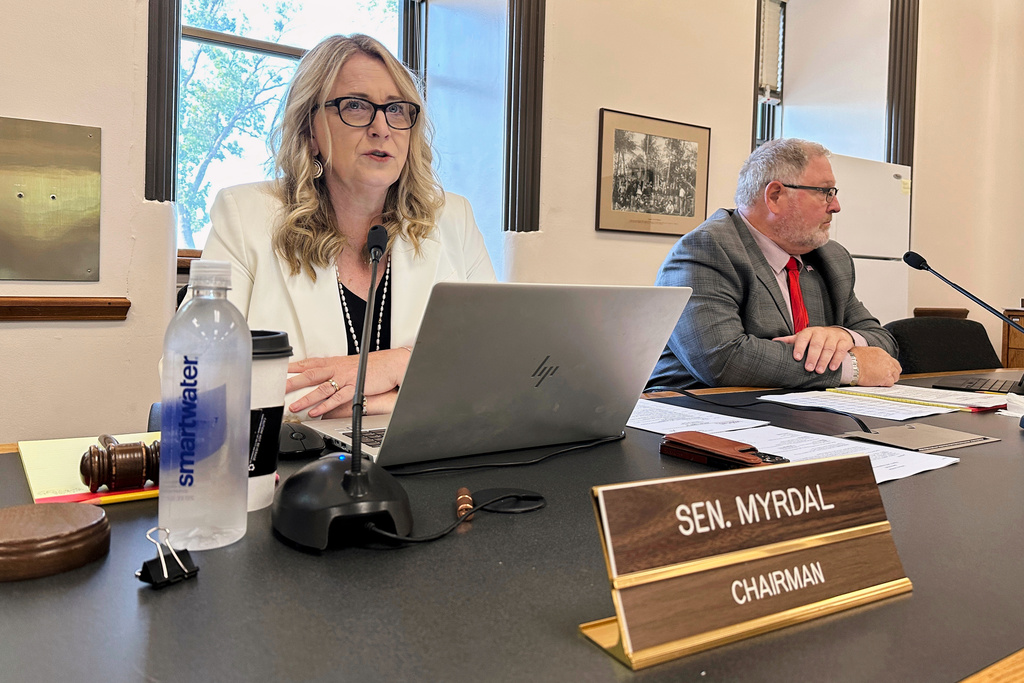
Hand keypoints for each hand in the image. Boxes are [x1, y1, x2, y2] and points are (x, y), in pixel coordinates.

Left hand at [286, 348, 410, 417]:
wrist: (391, 364)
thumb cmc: (373, 365)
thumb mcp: (350, 364)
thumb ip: (336, 370)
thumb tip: (324, 377)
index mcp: (335, 362)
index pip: (310, 363)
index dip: (293, 366)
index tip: (279, 369)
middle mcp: (337, 369)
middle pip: (310, 374)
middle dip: (292, 382)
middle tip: (277, 388)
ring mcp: (345, 378)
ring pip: (321, 388)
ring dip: (306, 398)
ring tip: (293, 406)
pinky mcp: (354, 388)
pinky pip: (337, 398)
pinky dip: (325, 406)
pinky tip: (315, 412)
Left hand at [773, 326, 854, 373]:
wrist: (837, 333)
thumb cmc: (816, 338)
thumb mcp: (804, 337)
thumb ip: (790, 340)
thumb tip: (774, 341)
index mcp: (809, 332)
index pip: (803, 338)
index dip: (800, 347)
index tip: (797, 358)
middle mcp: (821, 332)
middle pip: (817, 344)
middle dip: (812, 357)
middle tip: (808, 368)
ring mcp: (833, 336)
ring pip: (829, 348)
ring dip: (824, 360)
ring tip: (819, 371)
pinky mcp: (844, 341)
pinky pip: (841, 350)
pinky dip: (837, 359)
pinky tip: (832, 367)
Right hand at [850, 346, 901, 386]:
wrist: (852, 364)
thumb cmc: (853, 358)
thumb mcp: (864, 352)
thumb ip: (871, 356)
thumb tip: (868, 360)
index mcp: (881, 353)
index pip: (892, 362)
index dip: (890, 368)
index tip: (886, 371)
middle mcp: (887, 361)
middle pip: (897, 370)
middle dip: (892, 374)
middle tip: (885, 377)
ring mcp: (888, 370)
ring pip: (895, 377)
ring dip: (889, 380)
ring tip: (880, 382)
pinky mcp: (885, 378)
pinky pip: (890, 384)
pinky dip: (885, 385)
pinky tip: (878, 384)